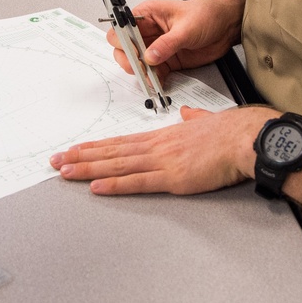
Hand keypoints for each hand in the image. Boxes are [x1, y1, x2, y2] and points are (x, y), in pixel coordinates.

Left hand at [50, 105, 277, 194]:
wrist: (246, 138)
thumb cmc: (232, 132)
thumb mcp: (207, 121)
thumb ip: (194, 120)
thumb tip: (187, 116)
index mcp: (164, 137)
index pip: (122, 142)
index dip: (96, 146)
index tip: (76, 149)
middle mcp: (158, 147)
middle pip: (112, 151)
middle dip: (81, 156)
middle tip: (55, 160)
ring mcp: (163, 161)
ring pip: (117, 165)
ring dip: (88, 169)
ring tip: (64, 171)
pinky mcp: (173, 177)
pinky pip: (137, 182)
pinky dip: (115, 184)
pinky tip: (96, 187)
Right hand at [107, 0, 245, 81]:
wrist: (226, 24)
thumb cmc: (207, 14)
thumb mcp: (186, 28)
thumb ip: (167, 43)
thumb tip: (150, 56)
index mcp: (147, 15)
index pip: (122, 28)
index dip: (123, 41)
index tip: (133, 51)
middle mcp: (149, 32)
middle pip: (125, 49)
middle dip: (130, 60)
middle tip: (141, 67)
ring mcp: (157, 47)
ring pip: (138, 64)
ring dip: (142, 73)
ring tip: (151, 78)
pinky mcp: (167, 60)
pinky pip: (154, 73)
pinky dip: (154, 80)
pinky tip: (159, 83)